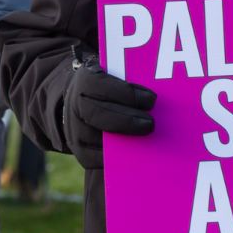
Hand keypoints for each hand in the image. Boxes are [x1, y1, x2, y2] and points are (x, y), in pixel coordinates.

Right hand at [63, 48, 155, 169]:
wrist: (80, 99)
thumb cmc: (108, 85)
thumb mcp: (116, 73)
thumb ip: (132, 78)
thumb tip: (159, 89)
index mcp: (85, 80)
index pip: (101, 86)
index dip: (127, 94)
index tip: (151, 100)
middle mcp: (74, 104)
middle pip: (98, 114)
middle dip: (127, 120)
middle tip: (151, 124)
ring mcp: (74, 129)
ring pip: (97, 138)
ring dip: (124, 141)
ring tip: (146, 139)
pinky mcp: (80, 151)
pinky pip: (96, 158)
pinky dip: (117, 157)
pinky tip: (135, 153)